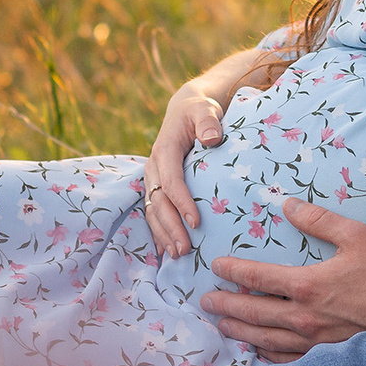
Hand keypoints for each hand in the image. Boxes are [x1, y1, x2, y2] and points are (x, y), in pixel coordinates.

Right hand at [142, 84, 226, 257]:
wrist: (186, 110)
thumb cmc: (199, 112)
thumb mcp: (205, 110)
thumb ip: (208, 122)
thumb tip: (212, 138)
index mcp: (164, 151)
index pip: (171, 182)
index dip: (182, 203)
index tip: (196, 222)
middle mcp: (154, 167)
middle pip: (159, 202)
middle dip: (171, 227)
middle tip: (185, 250)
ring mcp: (153, 178)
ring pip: (153, 211)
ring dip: (163, 234)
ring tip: (177, 255)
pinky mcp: (156, 185)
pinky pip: (154, 211)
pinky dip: (159, 231)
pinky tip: (166, 249)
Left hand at [202, 197, 365, 356]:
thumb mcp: (354, 234)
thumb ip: (317, 219)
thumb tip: (287, 204)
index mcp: (307, 285)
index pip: (257, 278)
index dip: (232, 272)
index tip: (215, 268)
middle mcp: (304, 316)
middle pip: (253, 313)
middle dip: (225, 307)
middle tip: (205, 303)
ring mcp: (313, 340)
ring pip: (265, 339)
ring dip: (240, 332)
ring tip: (223, 327)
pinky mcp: (326, 355)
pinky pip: (287, 359)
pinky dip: (267, 355)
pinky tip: (259, 350)